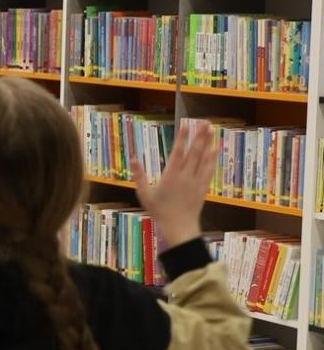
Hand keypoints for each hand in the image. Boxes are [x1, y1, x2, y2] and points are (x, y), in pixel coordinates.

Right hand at [135, 119, 214, 248]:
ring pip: (204, 158)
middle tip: (204, 122)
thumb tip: (133, 158)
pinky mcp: (203, 186)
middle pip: (194, 152)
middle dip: (199, 136)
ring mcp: (196, 181)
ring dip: (208, 143)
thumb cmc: (159, 211)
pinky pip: (210, 169)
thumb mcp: (144, 194)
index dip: (182, 138)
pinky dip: (213, 157)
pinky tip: (216, 148)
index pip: (178, 153)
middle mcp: (185, 176)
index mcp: (170, 176)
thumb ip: (138, 175)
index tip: (185, 125)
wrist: (178, 227)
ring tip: (211, 129)